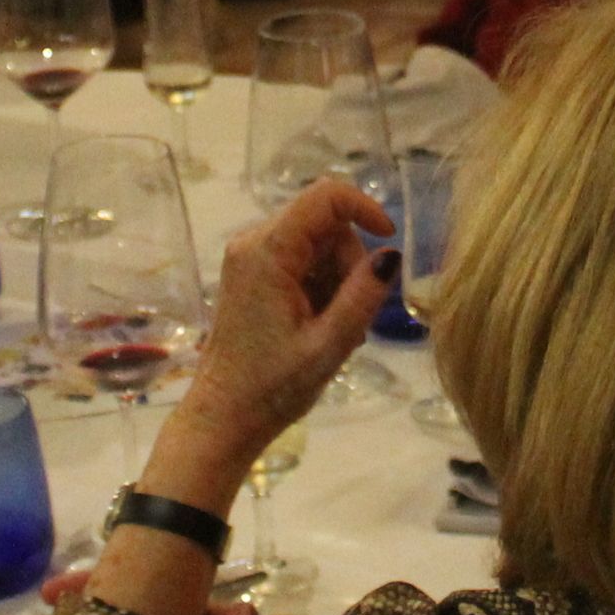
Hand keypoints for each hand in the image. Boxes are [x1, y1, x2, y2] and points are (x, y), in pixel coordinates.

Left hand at [174, 178, 395, 461]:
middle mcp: (253, 243)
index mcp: (267, 252)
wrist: (223, 417)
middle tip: (352, 317)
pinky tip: (320, 326)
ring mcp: (249, 258)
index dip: (365, 208)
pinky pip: (302, 260)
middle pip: (325, 223)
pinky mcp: (252, 274)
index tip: (390, 245)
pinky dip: (322, 286)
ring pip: (318, 243)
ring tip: (335, 330)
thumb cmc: (272, 387)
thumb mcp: (328, 346)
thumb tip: (391, 255)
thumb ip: (362, 297)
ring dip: (338, 279)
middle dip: (350, 263)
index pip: (325, 197)